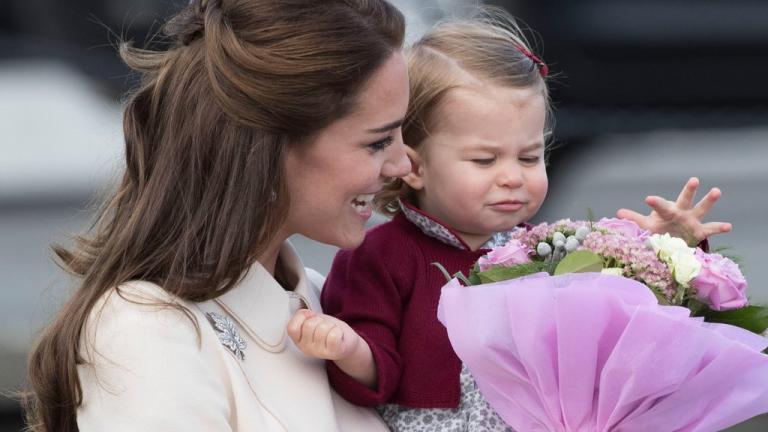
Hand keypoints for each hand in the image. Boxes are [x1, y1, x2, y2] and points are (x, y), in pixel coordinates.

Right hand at [287, 309, 360, 360]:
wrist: (345, 341)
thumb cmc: (327, 330)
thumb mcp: (311, 320)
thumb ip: (302, 316)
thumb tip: (306, 313)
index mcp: (299, 340)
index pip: (291, 328)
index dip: (301, 317)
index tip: (310, 317)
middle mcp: (307, 348)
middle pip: (309, 325)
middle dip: (319, 320)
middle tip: (324, 326)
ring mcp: (320, 352)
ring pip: (322, 328)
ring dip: (330, 325)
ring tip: (331, 331)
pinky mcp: (334, 352)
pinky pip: (334, 335)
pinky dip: (338, 331)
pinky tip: (338, 336)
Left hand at [616, 177, 731, 245]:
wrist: (671, 240)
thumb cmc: (658, 229)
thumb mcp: (645, 225)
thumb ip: (634, 218)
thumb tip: (617, 213)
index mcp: (666, 211)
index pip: (660, 205)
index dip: (655, 202)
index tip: (648, 199)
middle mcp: (681, 212)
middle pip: (685, 199)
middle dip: (689, 190)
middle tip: (694, 179)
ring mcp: (692, 220)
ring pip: (701, 208)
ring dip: (708, 201)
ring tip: (716, 190)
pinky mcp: (700, 231)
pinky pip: (711, 228)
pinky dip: (720, 227)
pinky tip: (729, 226)